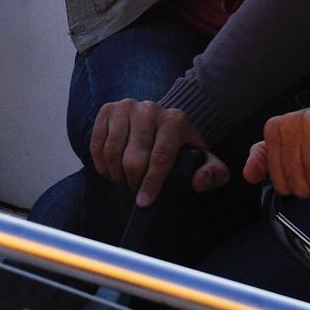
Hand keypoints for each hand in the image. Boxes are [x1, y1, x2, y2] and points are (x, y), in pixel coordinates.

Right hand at [88, 100, 231, 207]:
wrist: (161, 122)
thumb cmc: (181, 147)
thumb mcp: (202, 159)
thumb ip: (212, 173)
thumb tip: (198, 182)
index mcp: (175, 120)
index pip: (160, 158)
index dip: (151, 184)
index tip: (144, 202)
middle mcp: (150, 109)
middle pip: (134, 158)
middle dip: (133, 181)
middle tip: (136, 188)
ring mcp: (126, 107)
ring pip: (113, 151)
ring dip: (116, 173)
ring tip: (124, 178)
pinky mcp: (108, 109)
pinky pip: (97, 144)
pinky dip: (101, 163)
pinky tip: (110, 169)